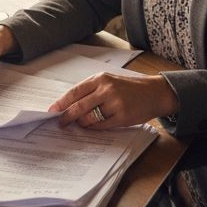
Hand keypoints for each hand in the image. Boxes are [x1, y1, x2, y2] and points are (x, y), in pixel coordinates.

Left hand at [49, 72, 177, 129]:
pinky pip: (101, 126)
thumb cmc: (128, 88)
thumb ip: (91, 90)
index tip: (52, 111)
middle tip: (60, 123)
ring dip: (82, 123)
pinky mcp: (122, 117)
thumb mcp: (109, 81)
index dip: (61, 103)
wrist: (154, 92)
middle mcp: (106, 90)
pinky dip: (94, 128)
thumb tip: (69, 105)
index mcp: (100, 79)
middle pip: (78, 107)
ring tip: (81, 123)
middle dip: (66, 117)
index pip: (74, 92)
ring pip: (88, 118)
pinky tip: (93, 126)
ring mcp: (114, 104)